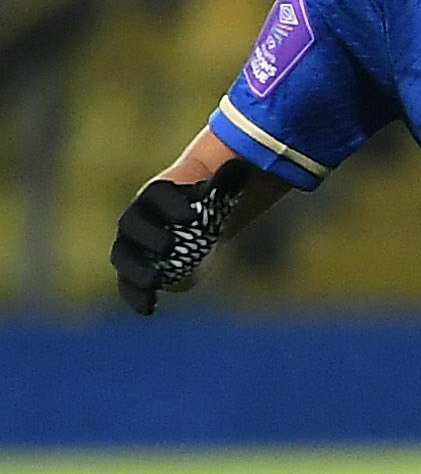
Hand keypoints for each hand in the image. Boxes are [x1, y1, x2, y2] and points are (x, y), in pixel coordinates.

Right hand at [110, 164, 257, 316]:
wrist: (192, 225)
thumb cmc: (203, 205)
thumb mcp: (216, 193)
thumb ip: (226, 182)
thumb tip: (242, 164)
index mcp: (155, 196)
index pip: (157, 197)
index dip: (169, 205)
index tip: (191, 216)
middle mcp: (137, 220)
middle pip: (133, 226)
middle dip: (149, 236)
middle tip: (170, 246)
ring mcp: (133, 247)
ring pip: (125, 258)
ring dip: (137, 270)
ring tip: (155, 281)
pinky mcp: (137, 271)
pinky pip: (128, 284)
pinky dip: (135, 296)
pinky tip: (148, 309)